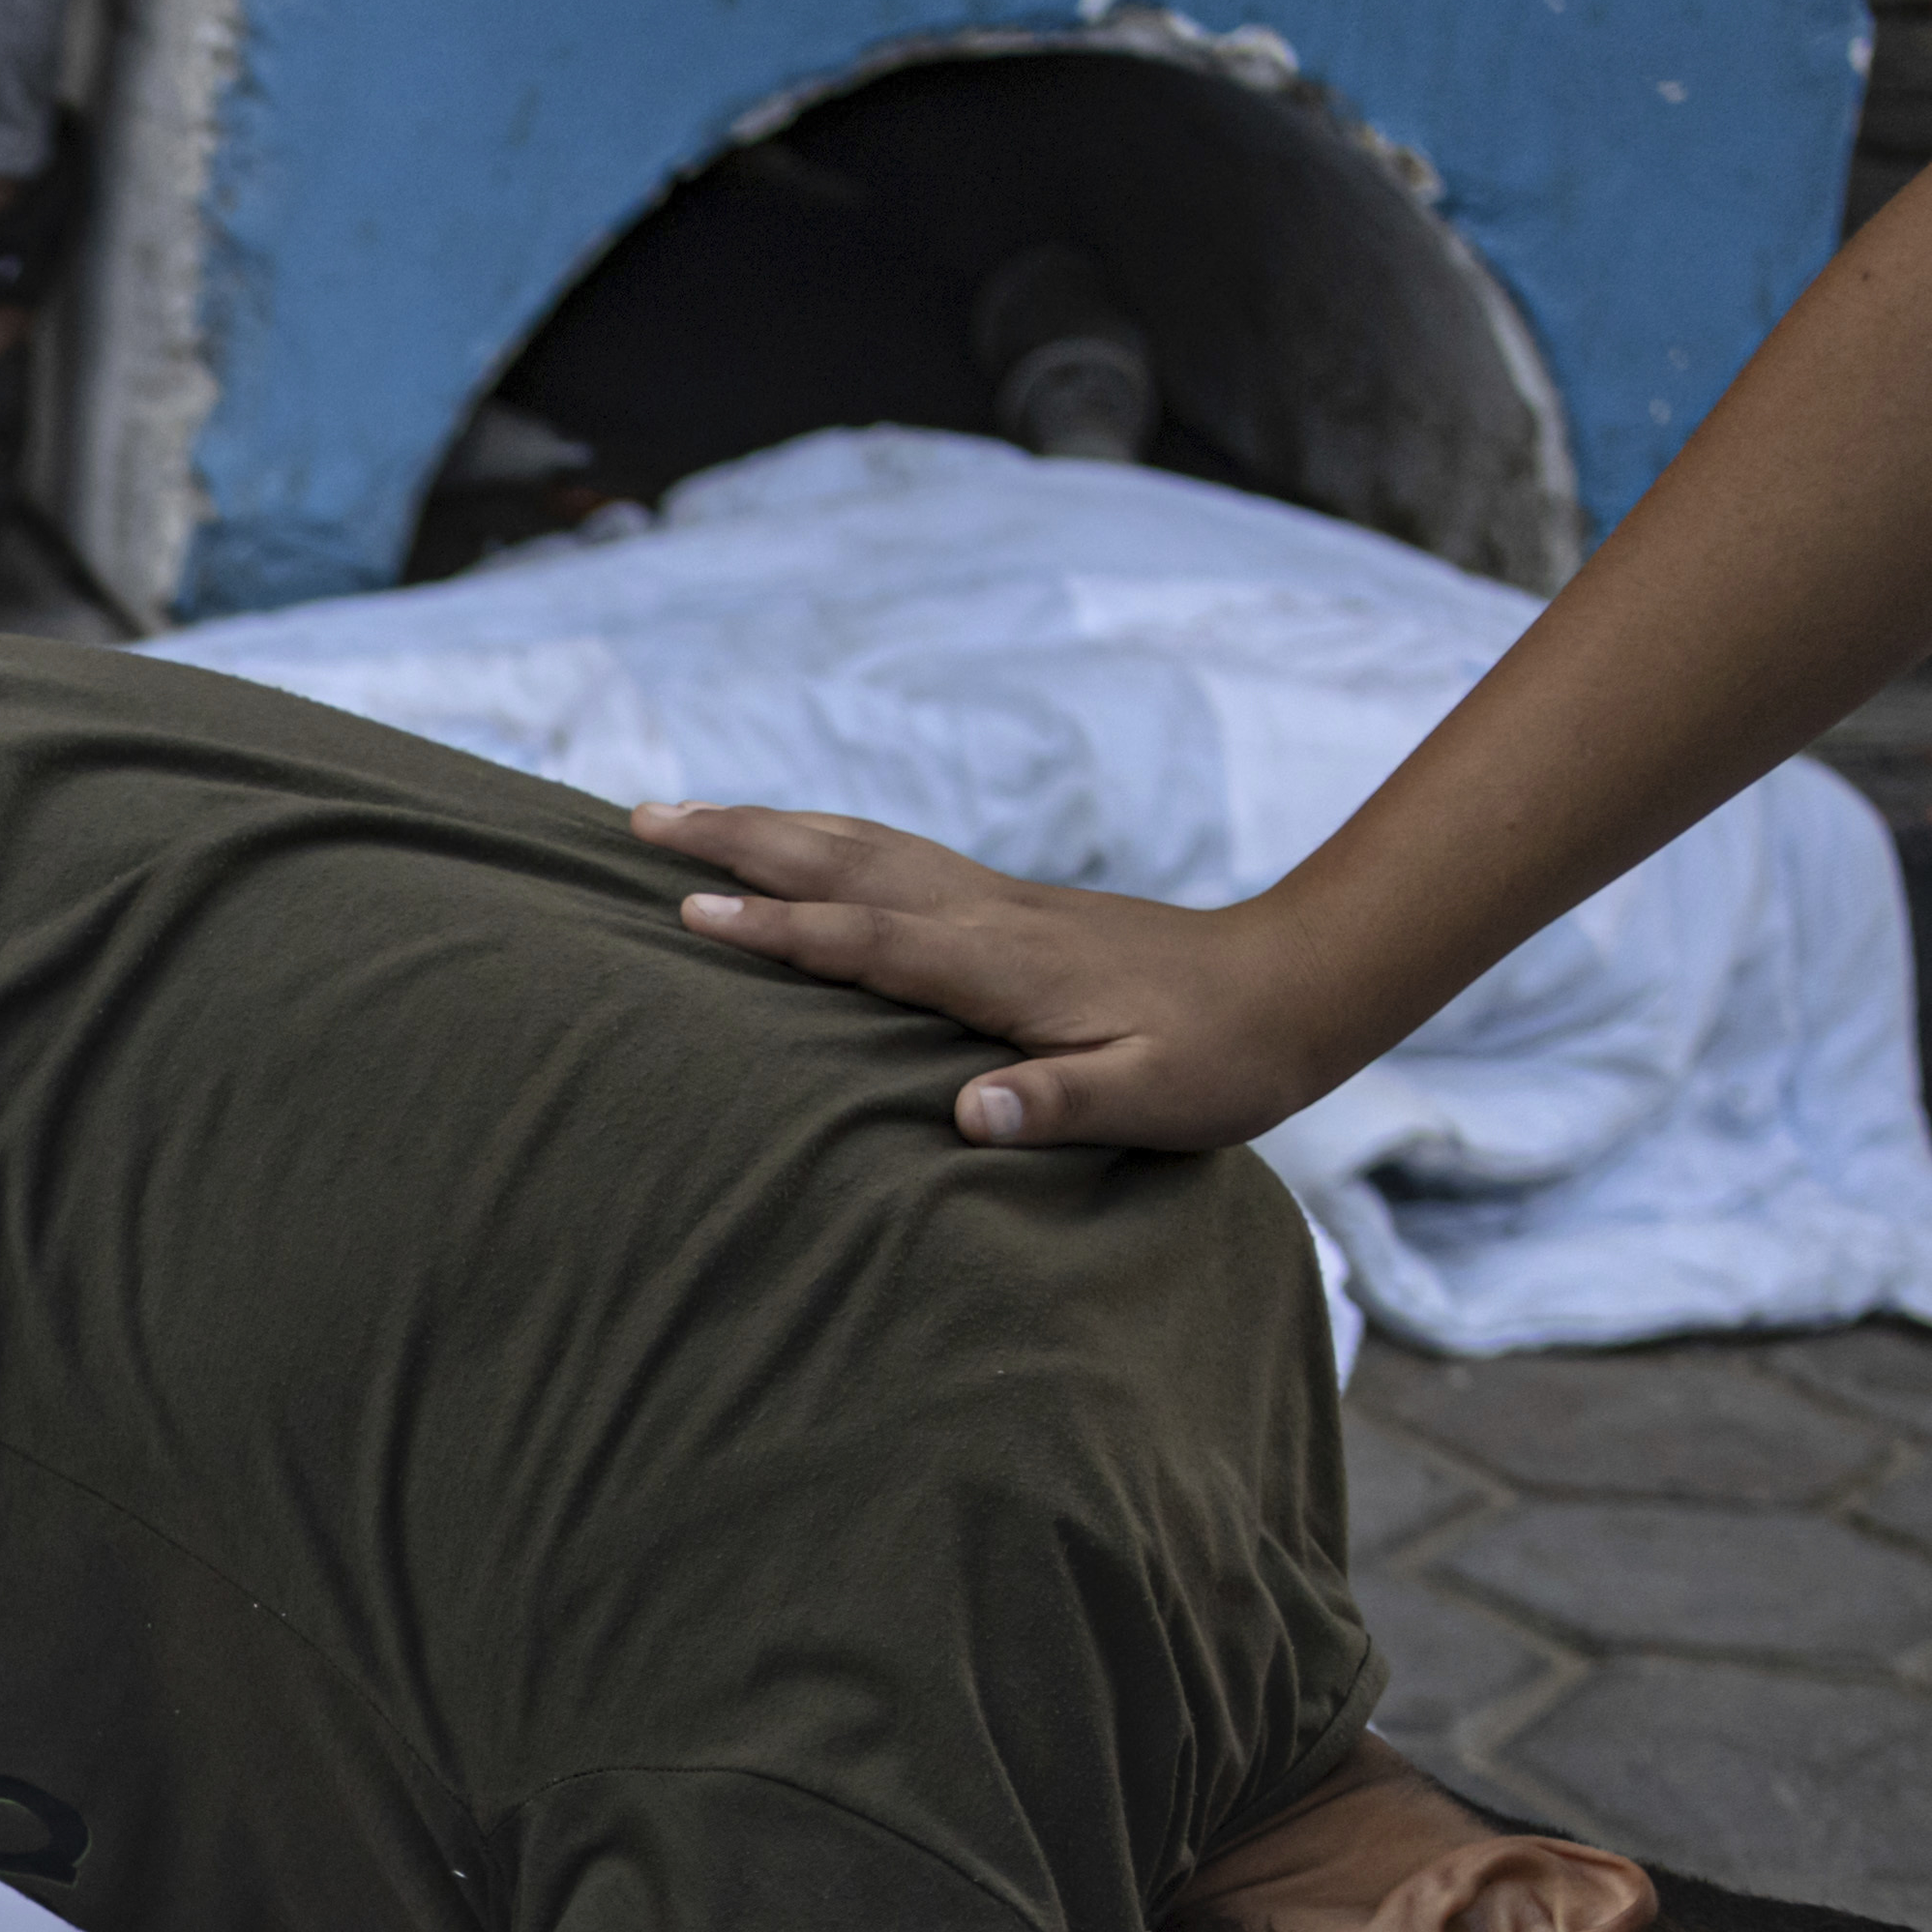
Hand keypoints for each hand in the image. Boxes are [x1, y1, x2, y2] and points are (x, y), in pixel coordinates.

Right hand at [631, 799, 1350, 1155]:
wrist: (1294, 982)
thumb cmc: (1221, 1060)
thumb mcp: (1152, 1100)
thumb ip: (1060, 1107)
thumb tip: (968, 1116)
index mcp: (1002, 965)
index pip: (865, 941)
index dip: (776, 931)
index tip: (688, 915)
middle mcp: (985, 914)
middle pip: (840, 862)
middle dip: (737, 840)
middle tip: (637, 822)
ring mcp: (993, 901)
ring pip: (858, 845)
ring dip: (767, 826)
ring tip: (680, 816)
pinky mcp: (1005, 905)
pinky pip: (888, 857)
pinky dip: (822, 841)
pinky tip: (794, 845)